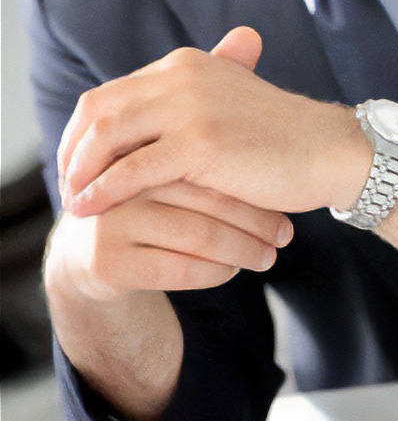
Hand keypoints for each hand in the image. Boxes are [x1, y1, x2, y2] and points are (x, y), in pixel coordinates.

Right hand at [45, 180, 291, 302]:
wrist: (88, 253)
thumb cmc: (146, 207)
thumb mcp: (165, 176)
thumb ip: (203, 161)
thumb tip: (282, 161)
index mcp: (144, 148)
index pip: (211, 164)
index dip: (252, 185)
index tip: (287, 200)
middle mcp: (126, 180)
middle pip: (208, 200)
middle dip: (255, 221)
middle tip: (285, 236)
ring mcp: (113, 221)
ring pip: (197, 236)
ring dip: (242, 250)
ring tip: (267, 258)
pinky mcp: (109, 262)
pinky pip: (178, 269)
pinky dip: (214, 272)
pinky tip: (232, 271)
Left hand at [58, 27, 369, 218]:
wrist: (330, 150)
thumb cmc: (282, 137)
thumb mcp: (229, 102)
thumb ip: (189, 102)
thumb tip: (146, 122)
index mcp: (186, 64)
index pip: (111, 91)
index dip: (83, 130)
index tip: (76, 161)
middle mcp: (182, 75)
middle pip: (100, 109)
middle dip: (73, 149)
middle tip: (67, 183)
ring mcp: (191, 106)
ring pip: (109, 135)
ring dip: (82, 170)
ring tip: (73, 200)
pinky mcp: (201, 143)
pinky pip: (135, 168)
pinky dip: (105, 190)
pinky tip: (92, 209)